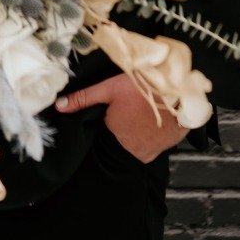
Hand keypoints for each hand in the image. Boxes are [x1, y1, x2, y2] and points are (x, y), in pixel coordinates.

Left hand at [55, 75, 187, 162]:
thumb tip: (58, 106)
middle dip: (124, 125)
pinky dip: (152, 136)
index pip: (106, 128)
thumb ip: (84, 98)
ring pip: (137, 143)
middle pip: (121, 138)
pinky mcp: (164, 149)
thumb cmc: (144, 89)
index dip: (110, 116)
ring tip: (144, 113)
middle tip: (133, 107)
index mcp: (113, 132)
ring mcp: (148, 151)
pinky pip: (153, 146)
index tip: (118, 106)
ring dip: (139, 132)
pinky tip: (155, 122)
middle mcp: (129, 148)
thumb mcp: (110, 88)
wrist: (182, 95)